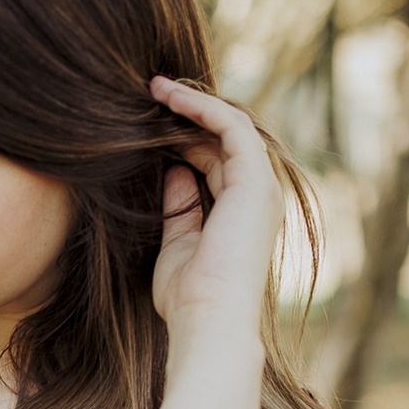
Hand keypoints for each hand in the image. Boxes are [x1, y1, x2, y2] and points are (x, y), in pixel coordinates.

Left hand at [149, 77, 284, 346]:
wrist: (208, 321)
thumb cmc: (188, 299)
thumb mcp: (177, 244)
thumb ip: (180, 207)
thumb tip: (173, 172)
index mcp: (241, 213)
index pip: (215, 162)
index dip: (184, 139)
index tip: (148, 125)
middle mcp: (257, 196)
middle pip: (222, 140)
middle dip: (187, 115)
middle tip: (148, 96)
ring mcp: (260, 186)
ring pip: (230, 126)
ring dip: (193, 102)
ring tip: (155, 87)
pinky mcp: (255, 179)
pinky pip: (231, 126)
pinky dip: (202, 107)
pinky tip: (170, 97)